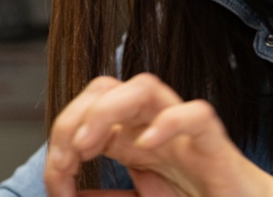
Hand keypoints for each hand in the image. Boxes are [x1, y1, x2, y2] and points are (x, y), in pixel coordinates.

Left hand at [42, 73, 272, 196]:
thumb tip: (67, 194)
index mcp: (135, 139)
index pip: (88, 108)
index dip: (61, 137)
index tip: (56, 185)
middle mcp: (156, 128)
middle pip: (108, 87)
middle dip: (75, 116)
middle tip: (66, 160)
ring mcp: (186, 134)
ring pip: (147, 87)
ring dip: (108, 110)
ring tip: (89, 146)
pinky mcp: (216, 147)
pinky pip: (198, 116)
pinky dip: (170, 124)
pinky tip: (147, 146)